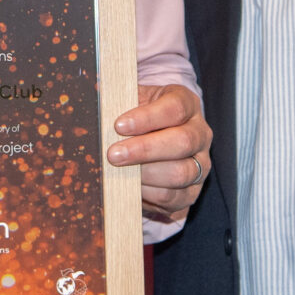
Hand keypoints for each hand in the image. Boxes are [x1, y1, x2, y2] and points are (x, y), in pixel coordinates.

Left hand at [113, 83, 211, 219]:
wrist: (152, 142)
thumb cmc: (138, 119)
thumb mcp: (132, 101)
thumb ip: (118, 100)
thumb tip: (94, 97)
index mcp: (187, 104)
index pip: (175, 108)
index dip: (147, 117)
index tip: (119, 125)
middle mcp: (200, 134)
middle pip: (182, 142)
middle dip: (144, 149)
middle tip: (113, 154)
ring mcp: (201, 165)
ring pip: (180, 173)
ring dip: (145, 174)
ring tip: (119, 172)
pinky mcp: (192, 192)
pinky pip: (173, 197)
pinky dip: (149, 193)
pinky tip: (130, 186)